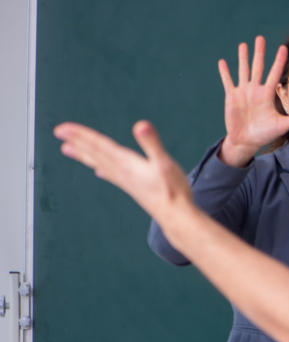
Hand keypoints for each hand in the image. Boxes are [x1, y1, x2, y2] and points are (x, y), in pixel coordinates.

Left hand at [54, 121, 191, 223]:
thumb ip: (152, 143)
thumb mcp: (164, 163)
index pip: (100, 145)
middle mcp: (122, 172)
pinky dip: (103, 171)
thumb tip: (141, 125)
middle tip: (59, 134)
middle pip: (95, 153)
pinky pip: (111, 176)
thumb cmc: (173, 191)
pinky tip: (98, 172)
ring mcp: (126, 181)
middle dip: (78, 142)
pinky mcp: (133, 188)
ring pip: (99, 164)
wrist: (176, 216)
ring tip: (68, 150)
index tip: (63, 129)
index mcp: (126, 163)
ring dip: (84, 155)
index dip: (81, 135)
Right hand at [217, 36, 288, 166]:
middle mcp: (256, 90)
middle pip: (258, 67)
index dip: (278, 61)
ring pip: (243, 71)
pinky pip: (228, 82)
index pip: (274, 74)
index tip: (283, 47)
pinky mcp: (232, 97)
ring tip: (243, 45)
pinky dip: (225, 72)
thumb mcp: (282, 125)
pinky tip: (222, 61)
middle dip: (259, 53)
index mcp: (267, 94)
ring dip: (242, 58)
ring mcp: (243, 92)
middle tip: (260, 38)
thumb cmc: (265, 133)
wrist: (247, 141)